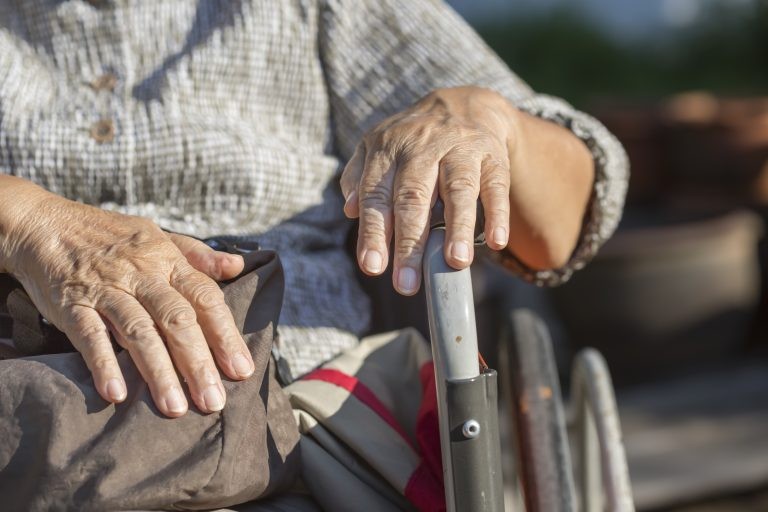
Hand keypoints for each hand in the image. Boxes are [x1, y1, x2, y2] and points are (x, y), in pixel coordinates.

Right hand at [1, 186, 253, 416]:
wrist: (46, 224)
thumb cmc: (110, 235)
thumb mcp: (158, 235)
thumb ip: (198, 254)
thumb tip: (237, 265)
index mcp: (167, 261)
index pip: (204, 298)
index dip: (225, 334)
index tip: (241, 369)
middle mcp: (141, 274)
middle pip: (176, 320)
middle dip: (197, 363)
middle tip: (213, 400)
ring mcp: (106, 290)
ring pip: (138, 332)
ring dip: (158, 372)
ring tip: (174, 407)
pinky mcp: (72, 304)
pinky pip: (90, 335)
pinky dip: (103, 364)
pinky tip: (117, 394)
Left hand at [341, 86, 516, 294]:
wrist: (464, 103)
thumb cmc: (413, 140)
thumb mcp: (378, 147)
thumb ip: (359, 177)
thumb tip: (350, 210)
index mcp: (387, 150)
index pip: (376, 195)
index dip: (374, 232)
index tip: (373, 267)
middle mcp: (422, 147)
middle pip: (413, 197)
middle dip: (409, 242)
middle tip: (407, 284)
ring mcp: (460, 149)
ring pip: (458, 188)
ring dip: (456, 227)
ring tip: (455, 262)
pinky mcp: (492, 155)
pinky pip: (495, 184)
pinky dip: (497, 212)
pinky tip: (496, 241)